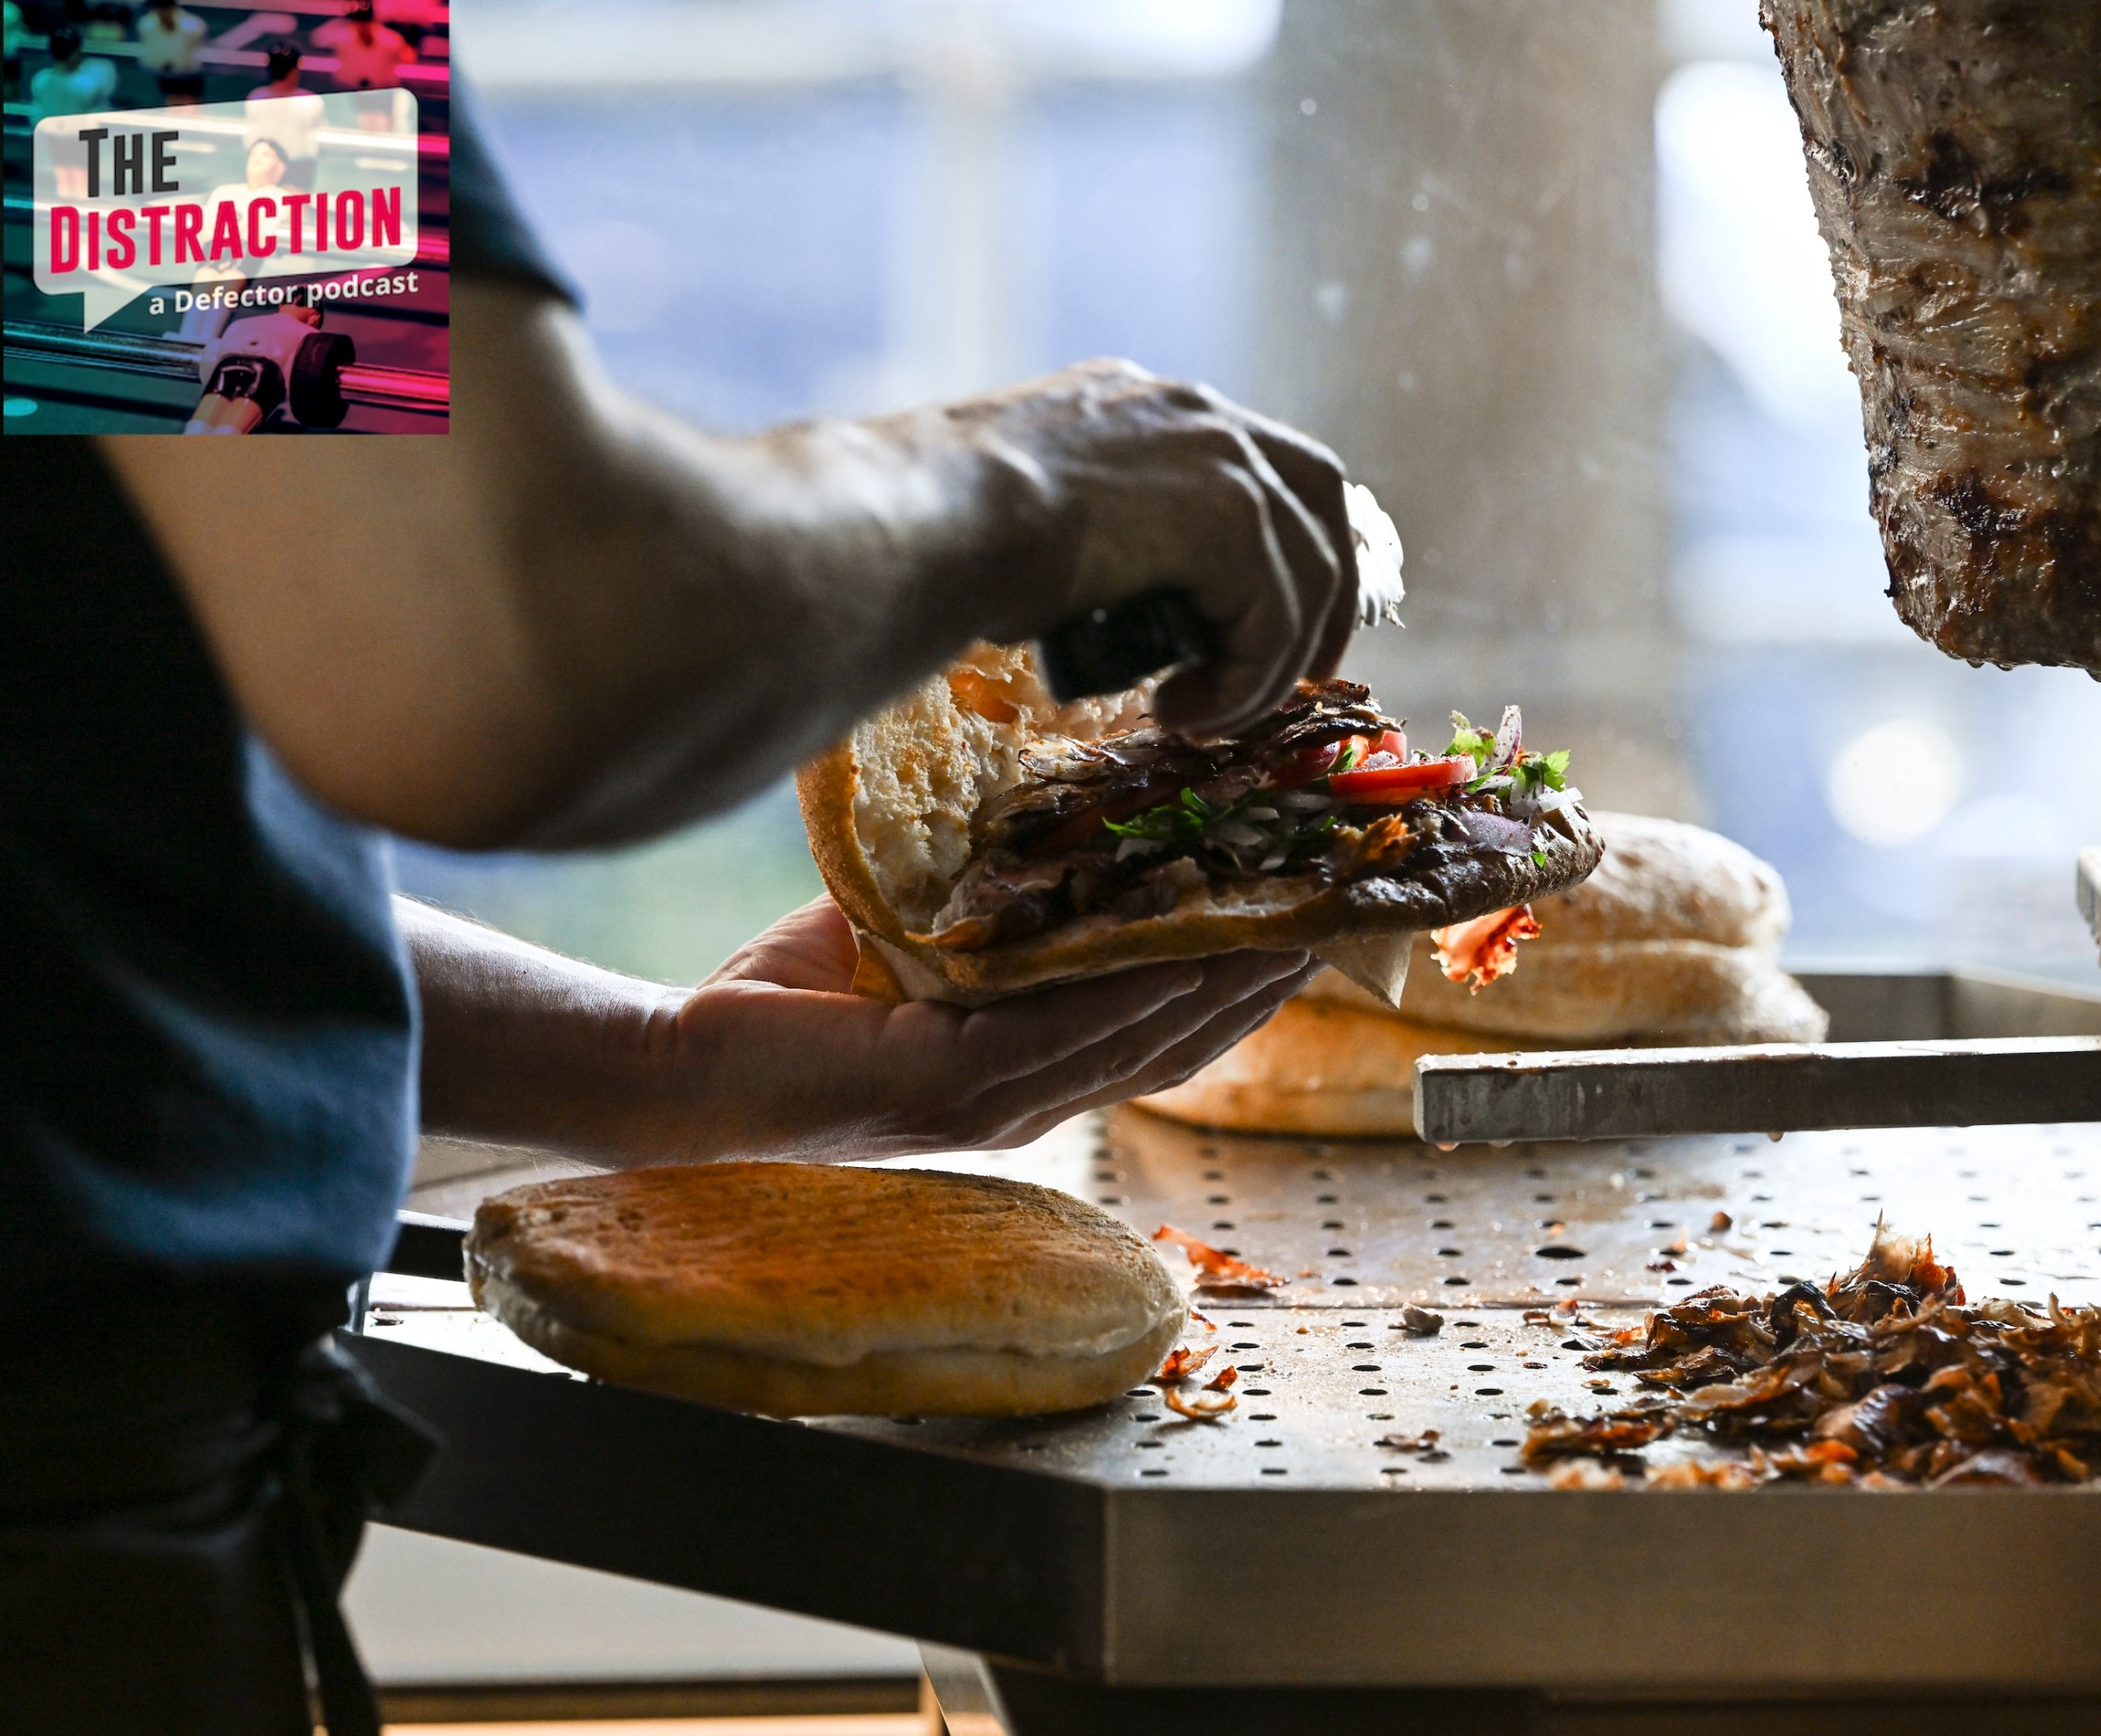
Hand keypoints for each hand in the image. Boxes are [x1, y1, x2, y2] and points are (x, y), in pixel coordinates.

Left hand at [651, 897, 1319, 1160]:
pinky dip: (1131, 996)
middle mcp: (1028, 1095)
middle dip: (1259, 981)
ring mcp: (997, 1101)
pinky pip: (1065, 1037)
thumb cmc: (783, 998)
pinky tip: (1182, 955)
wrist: (681, 1062)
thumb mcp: (905, 931)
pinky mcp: (951, 1088)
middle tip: (1331, 916)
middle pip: (1177, 1041)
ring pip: (1140, 1043)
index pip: (1157, 1027)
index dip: (1235, 979)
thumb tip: (1030, 803)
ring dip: (1222, 987)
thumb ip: (977, 896)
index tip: (1301, 914)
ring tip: (1287, 929)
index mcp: (1025, 1063)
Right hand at [879, 358, 1359, 737]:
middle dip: (1327, 592)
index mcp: (1146, 406)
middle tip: (1308, 675)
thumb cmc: (940, 532)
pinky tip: (1181, 712)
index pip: (1259, 460)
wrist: (927, 521)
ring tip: (1200, 718)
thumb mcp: (1029, 518)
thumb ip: (1095, 540)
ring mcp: (1222, 457)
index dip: (1290, 538)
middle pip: (1319, 495)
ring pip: (1305, 573)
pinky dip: (1244, 683)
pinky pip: (1275, 620)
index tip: (1281, 615)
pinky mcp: (1232, 515)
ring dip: (1265, 664)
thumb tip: (1104, 605)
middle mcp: (1196, 415)